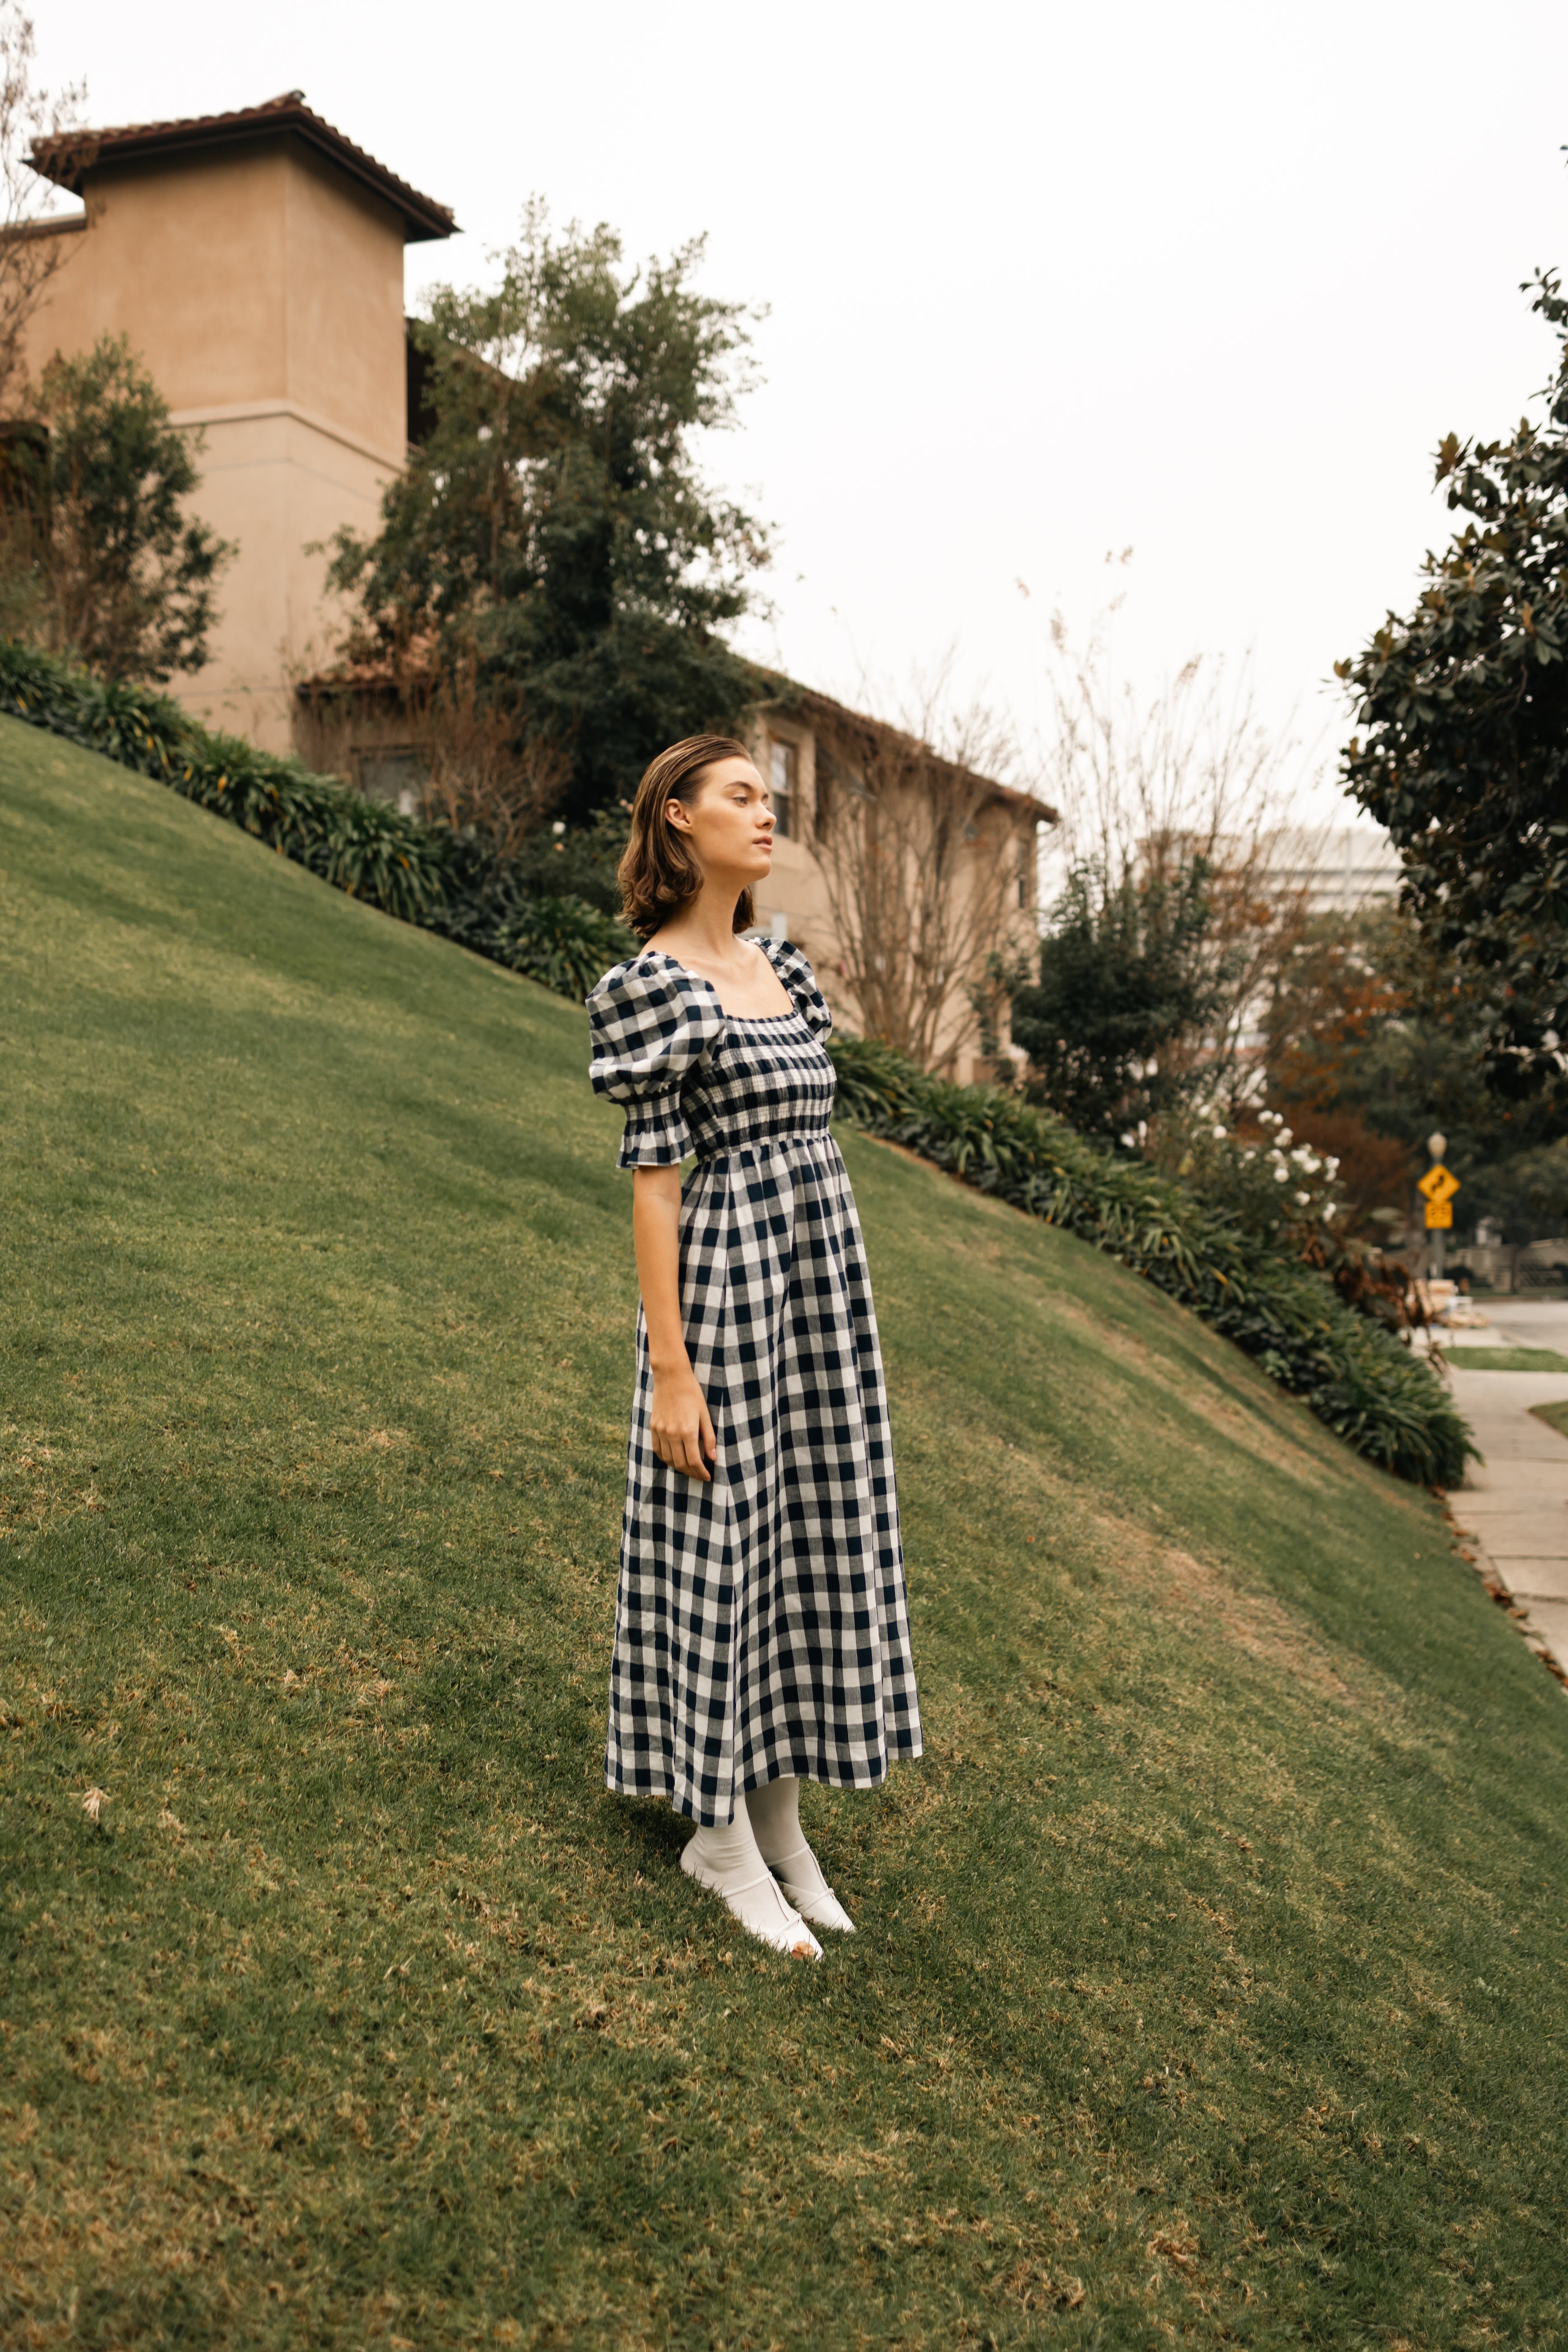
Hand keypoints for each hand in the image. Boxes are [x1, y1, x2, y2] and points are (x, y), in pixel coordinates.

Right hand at [649, 1364, 716, 1481]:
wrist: (671, 1377)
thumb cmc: (692, 1393)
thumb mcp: (705, 1414)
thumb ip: (709, 1437)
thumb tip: (712, 1458)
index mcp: (688, 1431)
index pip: (694, 1461)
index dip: (701, 1472)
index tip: (707, 1477)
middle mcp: (672, 1434)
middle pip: (680, 1463)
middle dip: (691, 1473)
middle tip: (700, 1475)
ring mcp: (660, 1431)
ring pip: (668, 1459)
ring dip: (679, 1468)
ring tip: (688, 1469)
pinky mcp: (653, 1427)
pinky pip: (657, 1450)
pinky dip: (666, 1458)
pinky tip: (673, 1459)